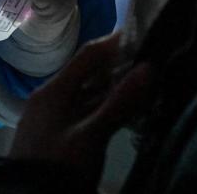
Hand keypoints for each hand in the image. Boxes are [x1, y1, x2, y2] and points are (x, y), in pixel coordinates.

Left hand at [9, 34, 152, 188]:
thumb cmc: (59, 162)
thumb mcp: (91, 135)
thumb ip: (118, 103)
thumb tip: (147, 68)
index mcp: (52, 91)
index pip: (85, 57)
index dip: (112, 44)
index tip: (139, 35)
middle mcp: (49, 98)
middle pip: (85, 75)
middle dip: (114, 68)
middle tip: (146, 61)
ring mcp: (50, 116)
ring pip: (84, 95)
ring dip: (110, 89)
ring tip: (139, 84)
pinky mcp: (55, 134)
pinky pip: (82, 111)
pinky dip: (102, 107)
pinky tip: (119, 111)